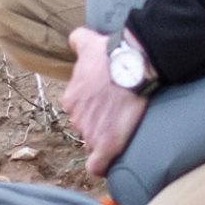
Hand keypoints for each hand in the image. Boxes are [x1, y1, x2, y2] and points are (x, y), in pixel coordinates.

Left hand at [60, 28, 148, 180]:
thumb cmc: (112, 54)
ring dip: (105, 141)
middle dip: (99, 126)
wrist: (132, 66)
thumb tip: (75, 39)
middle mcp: (76, 118)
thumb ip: (77, 40)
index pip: (79, 113)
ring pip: (93, 145)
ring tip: (123, 131)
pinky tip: (111, 162)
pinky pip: (98, 166)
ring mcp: (90, 133)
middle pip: (86, 129)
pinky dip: (103, 165)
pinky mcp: (107, 145)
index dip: (93, 111)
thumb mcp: (88, 42)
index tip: (107, 107)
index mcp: (71, 99)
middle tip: (118, 117)